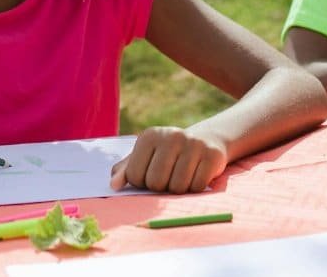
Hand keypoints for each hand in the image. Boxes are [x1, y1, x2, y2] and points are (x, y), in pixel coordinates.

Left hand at [109, 126, 228, 193]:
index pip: (135, 176)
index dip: (143, 183)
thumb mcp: (145, 157)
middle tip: (170, 176)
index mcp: (150, 136)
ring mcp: (193, 144)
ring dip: (179, 189)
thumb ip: (126, 170)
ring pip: (177, 188)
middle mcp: (171, 136)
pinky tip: (197, 175)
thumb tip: (114, 185)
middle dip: (161, 187)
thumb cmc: (168, 154)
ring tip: (184, 175)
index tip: (152, 173)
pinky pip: (197, 187)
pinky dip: (196, 188)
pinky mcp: (212, 155)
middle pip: (156, 183)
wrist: (206, 141)